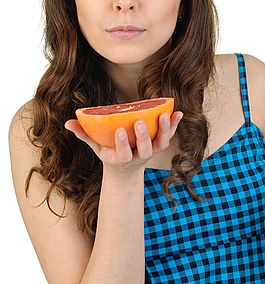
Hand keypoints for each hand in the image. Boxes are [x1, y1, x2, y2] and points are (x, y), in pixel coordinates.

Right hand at [64, 111, 183, 175]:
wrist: (126, 170)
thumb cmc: (108, 153)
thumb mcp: (95, 147)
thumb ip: (84, 135)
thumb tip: (67, 123)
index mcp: (121, 158)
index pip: (122, 153)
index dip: (122, 143)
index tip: (120, 131)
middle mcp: (138, 157)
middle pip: (144, 149)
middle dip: (143, 137)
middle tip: (140, 121)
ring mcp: (151, 152)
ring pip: (160, 144)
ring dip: (164, 130)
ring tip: (166, 115)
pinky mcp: (159, 145)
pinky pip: (168, 136)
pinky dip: (174, 126)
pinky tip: (178, 113)